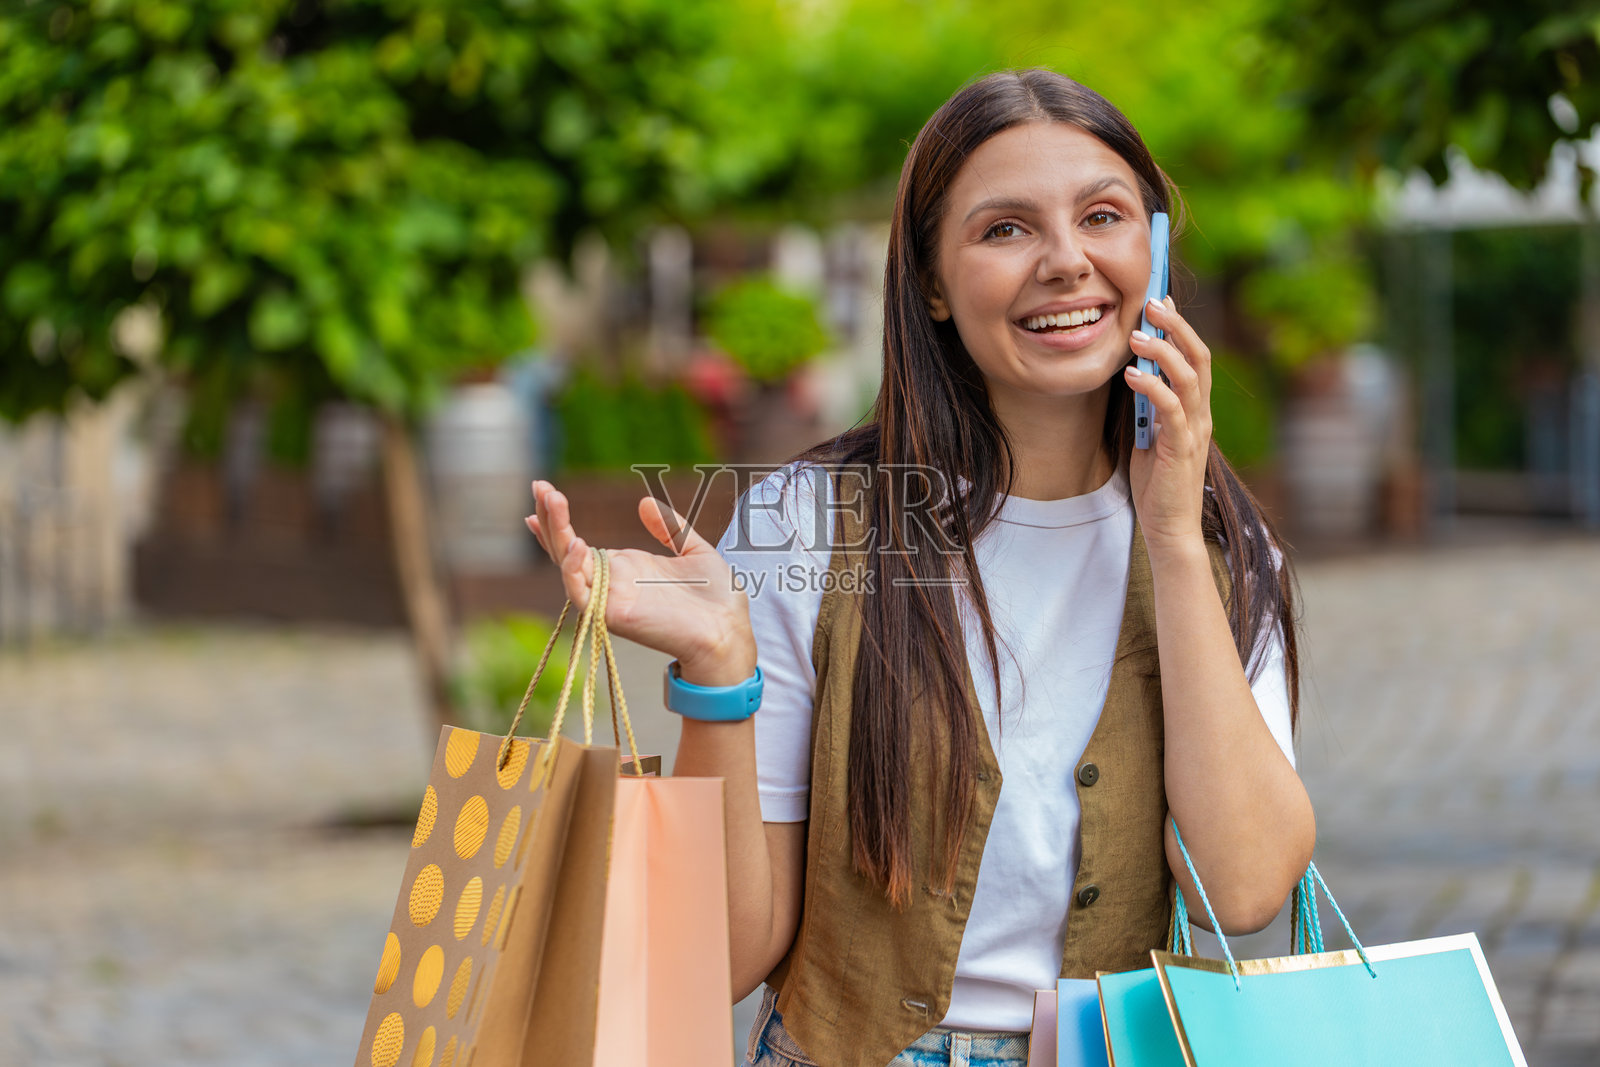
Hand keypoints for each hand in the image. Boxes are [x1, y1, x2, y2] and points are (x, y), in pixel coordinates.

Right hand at [526, 481, 756, 684]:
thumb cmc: (716, 599)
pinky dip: (573, 571)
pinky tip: (575, 545)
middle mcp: (613, 582)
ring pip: (568, 567)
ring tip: (553, 502)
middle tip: (539, 485)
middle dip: (551, 519)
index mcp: (626, 567)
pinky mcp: (615, 615)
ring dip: (556, 535)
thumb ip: (669, 528)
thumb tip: (644, 502)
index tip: (544, 491)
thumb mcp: (694, 551)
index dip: (558, 521)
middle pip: (566, 550)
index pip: (580, 544)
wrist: (730, 630)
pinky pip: (583, 595)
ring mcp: (611, 598)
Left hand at [1123, 295, 1212, 552]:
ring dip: (1162, 351)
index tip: (1162, 300)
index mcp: (1195, 409)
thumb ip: (1146, 406)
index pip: (1195, 357)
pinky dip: (1152, 387)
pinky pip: (1170, 409)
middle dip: (1177, 326)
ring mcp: (1195, 431)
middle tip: (1153, 302)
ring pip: (1189, 377)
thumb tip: (1131, 373)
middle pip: (1199, 357)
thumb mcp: (1149, 435)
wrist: (1169, 528)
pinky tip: (1131, 375)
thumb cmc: (1157, 484)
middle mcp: (1201, 414)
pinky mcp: (1182, 449)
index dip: (1181, 327)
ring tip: (1136, 334)